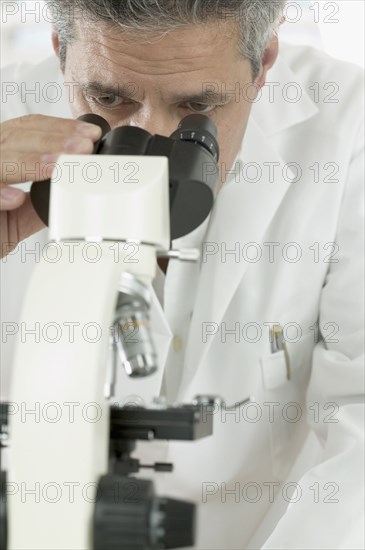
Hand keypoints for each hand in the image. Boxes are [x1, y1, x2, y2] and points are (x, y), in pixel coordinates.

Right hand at [0, 114, 101, 258]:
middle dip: (54, 141)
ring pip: (1, 158)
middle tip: (83, 147)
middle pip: (16, 137)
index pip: (28, 130)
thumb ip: (41, 203)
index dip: (59, 128)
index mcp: (0, 155)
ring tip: (57, 166)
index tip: (89, 135)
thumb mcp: (18, 218)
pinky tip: (15, 198)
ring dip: (31, 162)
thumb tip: (76, 193)